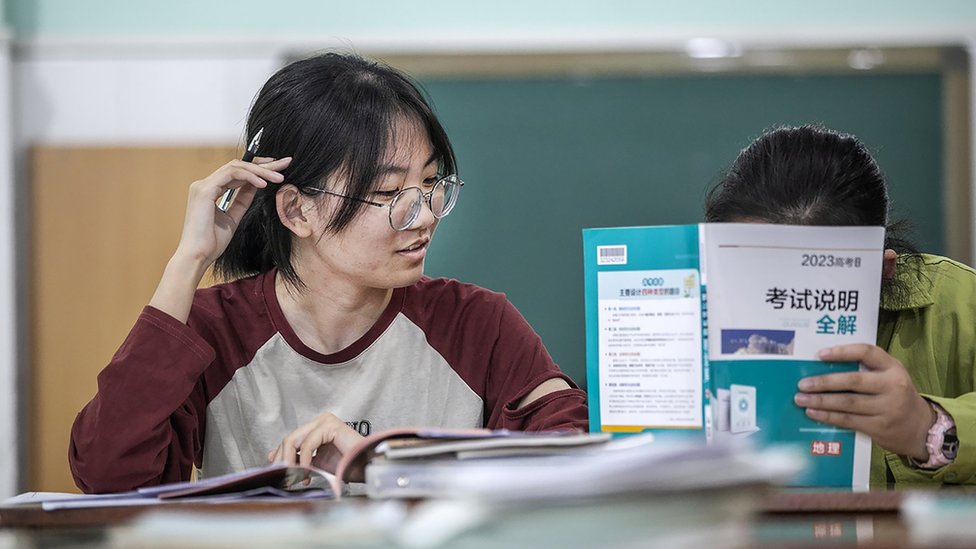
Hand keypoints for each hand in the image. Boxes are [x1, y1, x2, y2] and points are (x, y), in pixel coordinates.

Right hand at [174, 156, 290, 268]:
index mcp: (210, 191)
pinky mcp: (204, 190)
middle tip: (285, 163)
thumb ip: (242, 200)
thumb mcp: (233, 217)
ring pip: (236, 167)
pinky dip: (250, 177)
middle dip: (263, 165)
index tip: (277, 170)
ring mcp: (203, 186)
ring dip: (260, 170)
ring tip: (279, 177)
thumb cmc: (211, 242)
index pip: (237, 173)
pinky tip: (264, 184)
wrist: (197, 256)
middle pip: (238, 166)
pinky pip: (232, 175)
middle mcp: (204, 185)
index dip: (258, 169)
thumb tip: (257, 186)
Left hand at [267, 412, 363, 480]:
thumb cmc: (346, 466)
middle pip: (289, 439)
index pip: (291, 439)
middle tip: (284, 478)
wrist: (365, 469)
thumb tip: (273, 455)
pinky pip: (308, 444)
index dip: (281, 456)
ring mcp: (325, 421)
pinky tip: (306, 473)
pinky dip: (304, 460)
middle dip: (283, 460)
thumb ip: (298, 458)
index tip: (277, 472)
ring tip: (294, 477)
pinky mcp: (330, 426)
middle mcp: (321, 421)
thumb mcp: (315, 464)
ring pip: (294, 440)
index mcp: (318, 427)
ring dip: (291, 462)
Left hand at [794, 343, 933, 460]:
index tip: (819, 354)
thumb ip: (866, 369)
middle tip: (802, 384)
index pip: (867, 352)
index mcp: (893, 367)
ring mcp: (887, 408)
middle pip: (853, 381)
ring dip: (821, 401)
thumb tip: (822, 367)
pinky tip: (813, 413)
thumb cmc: (894, 395)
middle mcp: (892, 386)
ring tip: (801, 399)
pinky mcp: (880, 427)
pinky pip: (848, 420)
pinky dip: (828, 416)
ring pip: (848, 403)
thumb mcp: (888, 376)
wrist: (919, 427)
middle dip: (824, 382)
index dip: (842, 351)